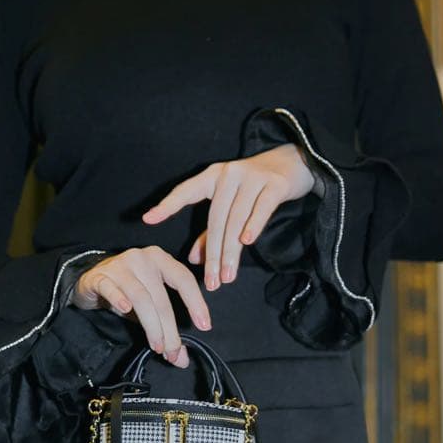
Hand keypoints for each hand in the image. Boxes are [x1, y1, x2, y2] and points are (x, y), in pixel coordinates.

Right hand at [71, 246, 213, 366]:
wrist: (91, 280)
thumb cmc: (126, 290)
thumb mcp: (149, 303)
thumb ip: (166, 327)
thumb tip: (181, 358)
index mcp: (160, 260)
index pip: (183, 279)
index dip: (196, 302)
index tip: (204, 325)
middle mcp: (142, 258)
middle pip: (161, 297)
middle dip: (169, 329)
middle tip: (173, 352)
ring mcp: (120, 266)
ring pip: (141, 298)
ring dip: (152, 326)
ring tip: (157, 346)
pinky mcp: (100, 277)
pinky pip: (112, 289)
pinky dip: (119, 300)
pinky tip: (125, 310)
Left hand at [141, 143, 314, 289]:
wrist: (293, 161)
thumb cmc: (256, 187)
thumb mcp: (231, 203)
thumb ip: (211, 231)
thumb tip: (194, 260)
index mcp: (212, 177)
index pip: (186, 191)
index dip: (167, 205)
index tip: (148, 219)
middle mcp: (229, 174)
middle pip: (216, 219)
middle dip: (212, 253)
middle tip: (210, 282)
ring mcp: (252, 177)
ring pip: (237, 219)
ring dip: (231, 251)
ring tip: (227, 276)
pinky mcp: (274, 184)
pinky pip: (261, 208)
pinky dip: (254, 225)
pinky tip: (247, 243)